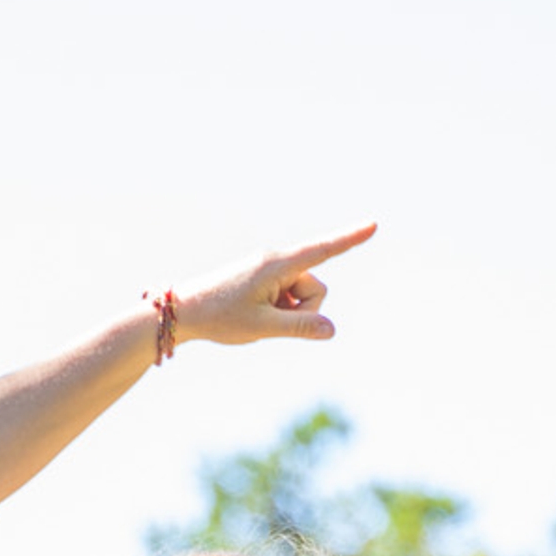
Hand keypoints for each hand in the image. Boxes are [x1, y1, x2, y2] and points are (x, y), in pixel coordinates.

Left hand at [166, 226, 375, 349]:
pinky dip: (279, 310)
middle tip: (268, 321)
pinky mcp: (264, 279)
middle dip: (303, 310)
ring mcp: (270, 270)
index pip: (322, 251)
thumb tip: (331, 329)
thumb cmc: (219, 317)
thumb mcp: (262, 327)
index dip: (350, 239)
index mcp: (276, 265)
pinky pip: (287, 297)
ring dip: (289, 312)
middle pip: (315, 288)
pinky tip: (252, 314)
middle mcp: (275, 262)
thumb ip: (300, 328)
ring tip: (256, 317)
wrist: (182, 311)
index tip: (373, 225)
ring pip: (302, 295)